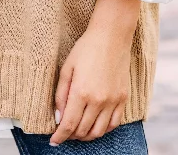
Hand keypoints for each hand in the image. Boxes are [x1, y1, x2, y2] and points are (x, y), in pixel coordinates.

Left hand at [50, 0, 139, 145]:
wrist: (111, 36)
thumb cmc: (86, 48)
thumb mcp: (67, 68)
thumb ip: (60, 94)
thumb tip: (58, 117)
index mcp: (81, 92)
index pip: (69, 125)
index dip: (60, 136)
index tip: (54, 141)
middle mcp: (98, 101)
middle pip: (83, 131)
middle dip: (71, 136)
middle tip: (64, 132)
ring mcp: (113, 101)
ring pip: (99, 132)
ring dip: (86, 136)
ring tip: (78, 131)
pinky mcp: (123, 99)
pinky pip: (114, 124)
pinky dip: (103, 130)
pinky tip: (95, 125)